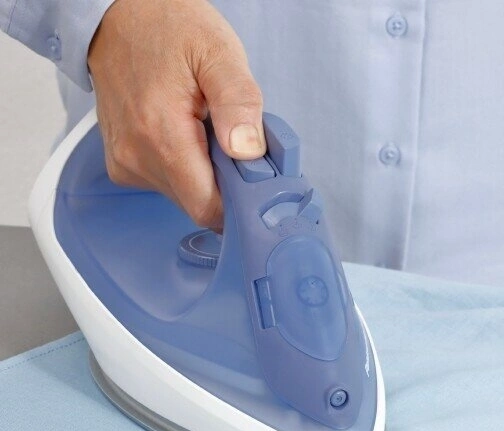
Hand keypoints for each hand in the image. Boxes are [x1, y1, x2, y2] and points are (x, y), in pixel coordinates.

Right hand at [88, 0, 264, 228]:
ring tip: (206, 131)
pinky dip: (184, 169)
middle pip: (197, 204)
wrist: (119, 13)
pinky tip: (185, 135)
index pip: (207, 207)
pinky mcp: (122, 164)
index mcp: (161, 134)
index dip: (238, 202)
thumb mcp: (218, 52)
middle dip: (224, 184)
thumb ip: (238, 103)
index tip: (254, 179)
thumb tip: (247, 152)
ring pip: (183, 197)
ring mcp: (126, 163)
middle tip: (233, 143)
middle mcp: (137, 157)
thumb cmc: (169, 27)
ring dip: (205, 175)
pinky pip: (166, 185)